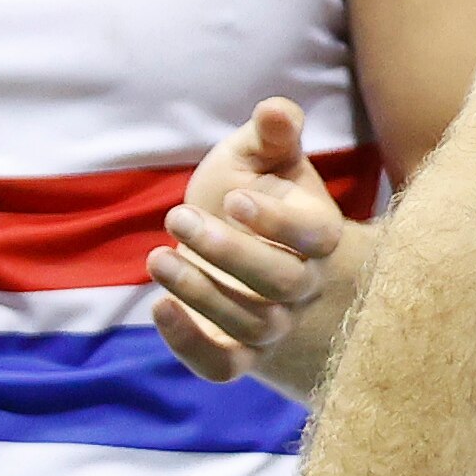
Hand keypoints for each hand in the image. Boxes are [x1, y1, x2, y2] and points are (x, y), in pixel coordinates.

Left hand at [151, 98, 348, 385]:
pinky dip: (190, 345)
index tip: (234, 198)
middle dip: (226, 252)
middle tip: (177, 217)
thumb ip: (273, 133)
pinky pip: (224, 366)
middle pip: (282, 283)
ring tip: (156, 257)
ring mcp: (274, 325)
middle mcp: (304, 285)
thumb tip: (275, 109)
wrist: (247, 249)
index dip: (277, 223)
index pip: (314, 236)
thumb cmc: (257, 194)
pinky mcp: (239, 353)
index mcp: (320, 233)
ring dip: (200, 292)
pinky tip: (159, 306)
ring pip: (250, 323)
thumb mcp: (264, 158)